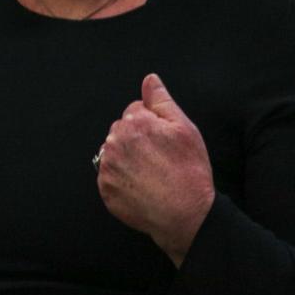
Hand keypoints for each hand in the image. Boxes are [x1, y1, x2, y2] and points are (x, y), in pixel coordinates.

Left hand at [96, 73, 214, 266]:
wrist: (185, 214)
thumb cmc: (189, 170)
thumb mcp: (184, 128)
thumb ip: (161, 100)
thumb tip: (149, 79)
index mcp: (134, 122)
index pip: (135, 110)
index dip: (152, 123)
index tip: (164, 140)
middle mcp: (115, 141)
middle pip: (122, 129)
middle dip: (137, 138)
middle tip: (159, 158)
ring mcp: (108, 167)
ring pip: (114, 152)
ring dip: (127, 158)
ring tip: (150, 173)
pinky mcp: (105, 189)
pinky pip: (110, 176)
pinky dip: (122, 180)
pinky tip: (141, 186)